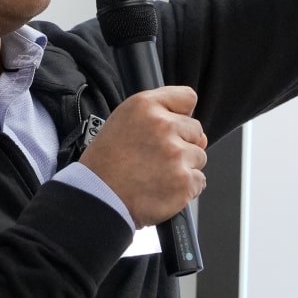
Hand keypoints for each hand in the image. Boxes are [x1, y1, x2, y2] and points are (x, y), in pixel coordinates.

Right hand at [77, 85, 207, 228]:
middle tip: (154, 158)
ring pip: (199, 156)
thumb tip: (201, 136)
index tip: (172, 127)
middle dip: (182, 144)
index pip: (187, 98)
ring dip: (184, 167)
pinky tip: (162, 189)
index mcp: (145, 106)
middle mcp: (163, 126)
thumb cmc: (104, 165)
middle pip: (196, 130)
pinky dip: (185, 188)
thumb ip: (161, 118)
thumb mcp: (122, 124)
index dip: (181, 115)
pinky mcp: (184, 181)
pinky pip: (199, 181)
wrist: (96, 199)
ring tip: (156, 175)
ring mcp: (176, 154)